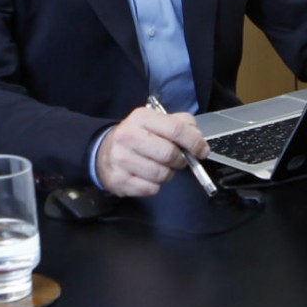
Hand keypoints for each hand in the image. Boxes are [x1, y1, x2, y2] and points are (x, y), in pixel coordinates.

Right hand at [95, 106, 210, 196]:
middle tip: (179, 160)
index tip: (202, 151)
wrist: (104, 150)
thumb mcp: (159, 121)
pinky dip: (155, 186)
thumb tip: (198, 140)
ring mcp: (120, 159)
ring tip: (161, 167)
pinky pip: (150, 189)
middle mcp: (128, 136)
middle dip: (180, 160)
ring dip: (168, 174)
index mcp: (142, 117)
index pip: (176, 129)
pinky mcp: (118, 179)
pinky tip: (148, 176)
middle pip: (169, 154)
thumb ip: (183, 125)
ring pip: (161, 174)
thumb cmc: (139, 135)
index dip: (194, 142)